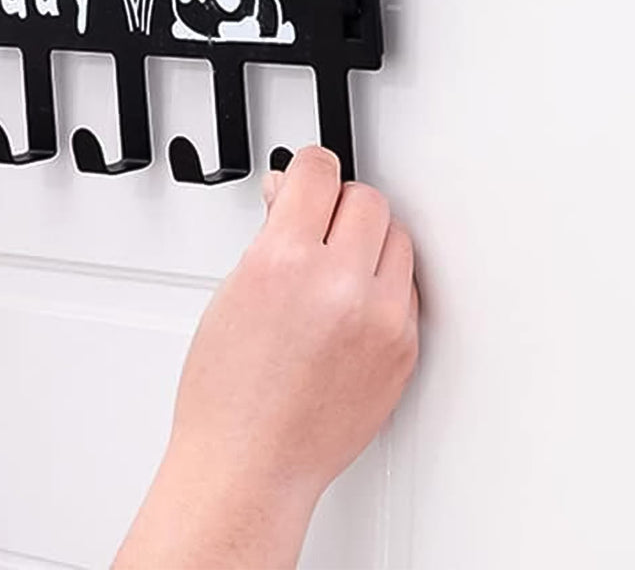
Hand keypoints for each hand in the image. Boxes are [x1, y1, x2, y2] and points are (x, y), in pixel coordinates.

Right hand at [114, 146, 417, 568]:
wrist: (250, 467)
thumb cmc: (227, 395)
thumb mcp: (232, 292)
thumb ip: (272, 235)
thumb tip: (292, 196)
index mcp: (284, 263)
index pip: (319, 172)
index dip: (308, 167)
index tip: (307, 172)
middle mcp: (339, 286)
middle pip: (366, 199)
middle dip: (338, 204)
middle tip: (318, 224)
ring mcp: (380, 320)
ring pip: (396, 238)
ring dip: (367, 239)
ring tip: (337, 263)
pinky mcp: (403, 349)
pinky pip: (407, 287)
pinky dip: (383, 282)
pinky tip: (353, 300)